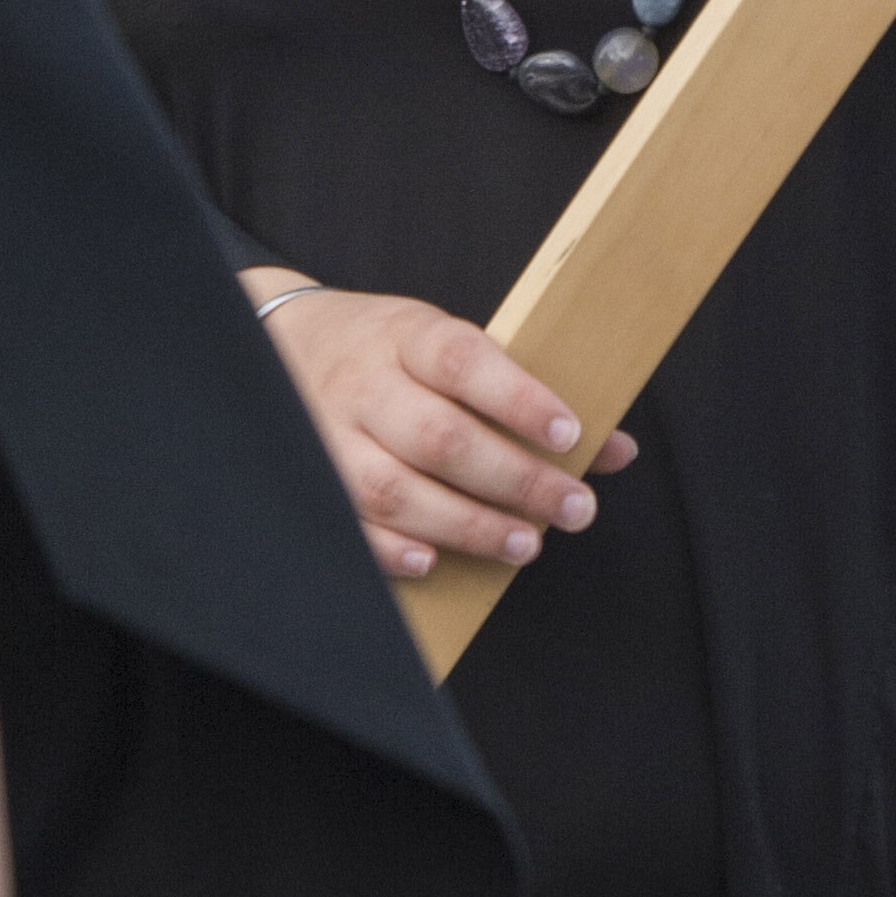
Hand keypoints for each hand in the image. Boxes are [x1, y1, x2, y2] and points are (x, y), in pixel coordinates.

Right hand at [253, 281, 632, 589]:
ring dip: (467, 525)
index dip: (518, 398)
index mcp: (406, 336)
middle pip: (438, 437)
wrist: (278, 342)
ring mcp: (328, 433)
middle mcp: (363, 383)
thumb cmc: (390, 352)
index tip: (570, 434)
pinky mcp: (310, 476)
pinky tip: (435, 560)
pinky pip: (348, 523)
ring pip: (394, 489)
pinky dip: (391, 548)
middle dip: (513, 480)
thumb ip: (528, 397)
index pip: (462, 359)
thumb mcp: (450, 345)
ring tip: (525, 544)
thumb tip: (617, 449)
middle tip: (572, 509)